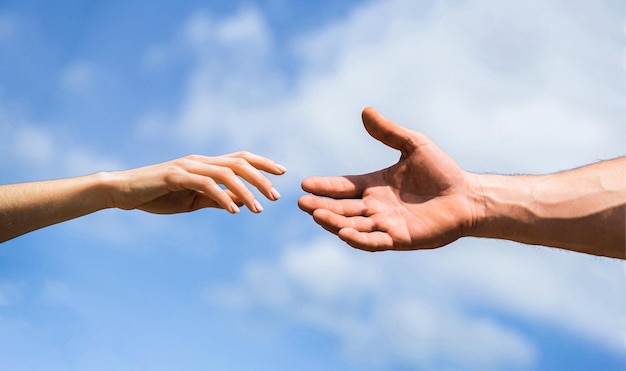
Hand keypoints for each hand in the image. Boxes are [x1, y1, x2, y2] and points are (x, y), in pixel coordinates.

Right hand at [110, 151, 285, 213]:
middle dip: (261, 178)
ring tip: (258, 209)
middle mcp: (200, 161)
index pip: (240, 158)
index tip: (282, 172)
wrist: (124, 192)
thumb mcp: (192, 200)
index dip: (263, 162)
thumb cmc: (158, 195)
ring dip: (245, 191)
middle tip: (275, 197)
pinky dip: (222, 197)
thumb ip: (215, 198)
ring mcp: (188, 166)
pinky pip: (205, 185)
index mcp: (206, 164)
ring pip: (226, 173)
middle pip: (239, 162)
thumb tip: (240, 202)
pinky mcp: (175, 175)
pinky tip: (233, 210)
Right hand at [298, 107, 480, 251]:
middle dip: (321, 206)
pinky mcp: (399, 239)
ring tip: (316, 214)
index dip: (325, 186)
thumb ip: (389, 132)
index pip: (344, 186)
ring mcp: (385, 224)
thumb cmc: (443, 171)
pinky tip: (343, 233)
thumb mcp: (414, 145)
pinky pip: (374, 241)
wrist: (468, 196)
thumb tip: (365, 110)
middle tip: (301, 203)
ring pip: (353, 225)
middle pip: (342, 208)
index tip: (304, 183)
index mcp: (375, 186)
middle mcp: (376, 207)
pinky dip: (358, 239)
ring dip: (333, 221)